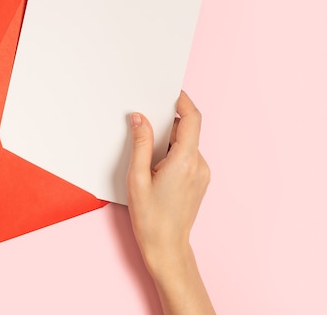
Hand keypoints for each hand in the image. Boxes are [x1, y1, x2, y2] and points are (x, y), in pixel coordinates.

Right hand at [126, 91, 214, 314]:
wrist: (166, 247)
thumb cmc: (150, 218)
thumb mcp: (137, 178)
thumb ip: (139, 144)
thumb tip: (139, 118)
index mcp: (185, 161)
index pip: (192, 119)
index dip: (182, 101)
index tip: (170, 92)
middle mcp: (198, 165)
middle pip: (186, 131)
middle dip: (166, 126)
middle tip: (144, 129)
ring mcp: (201, 174)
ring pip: (186, 144)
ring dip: (168, 142)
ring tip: (147, 159)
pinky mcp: (199, 181)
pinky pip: (187, 157)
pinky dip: (172, 154)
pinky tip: (155, 170)